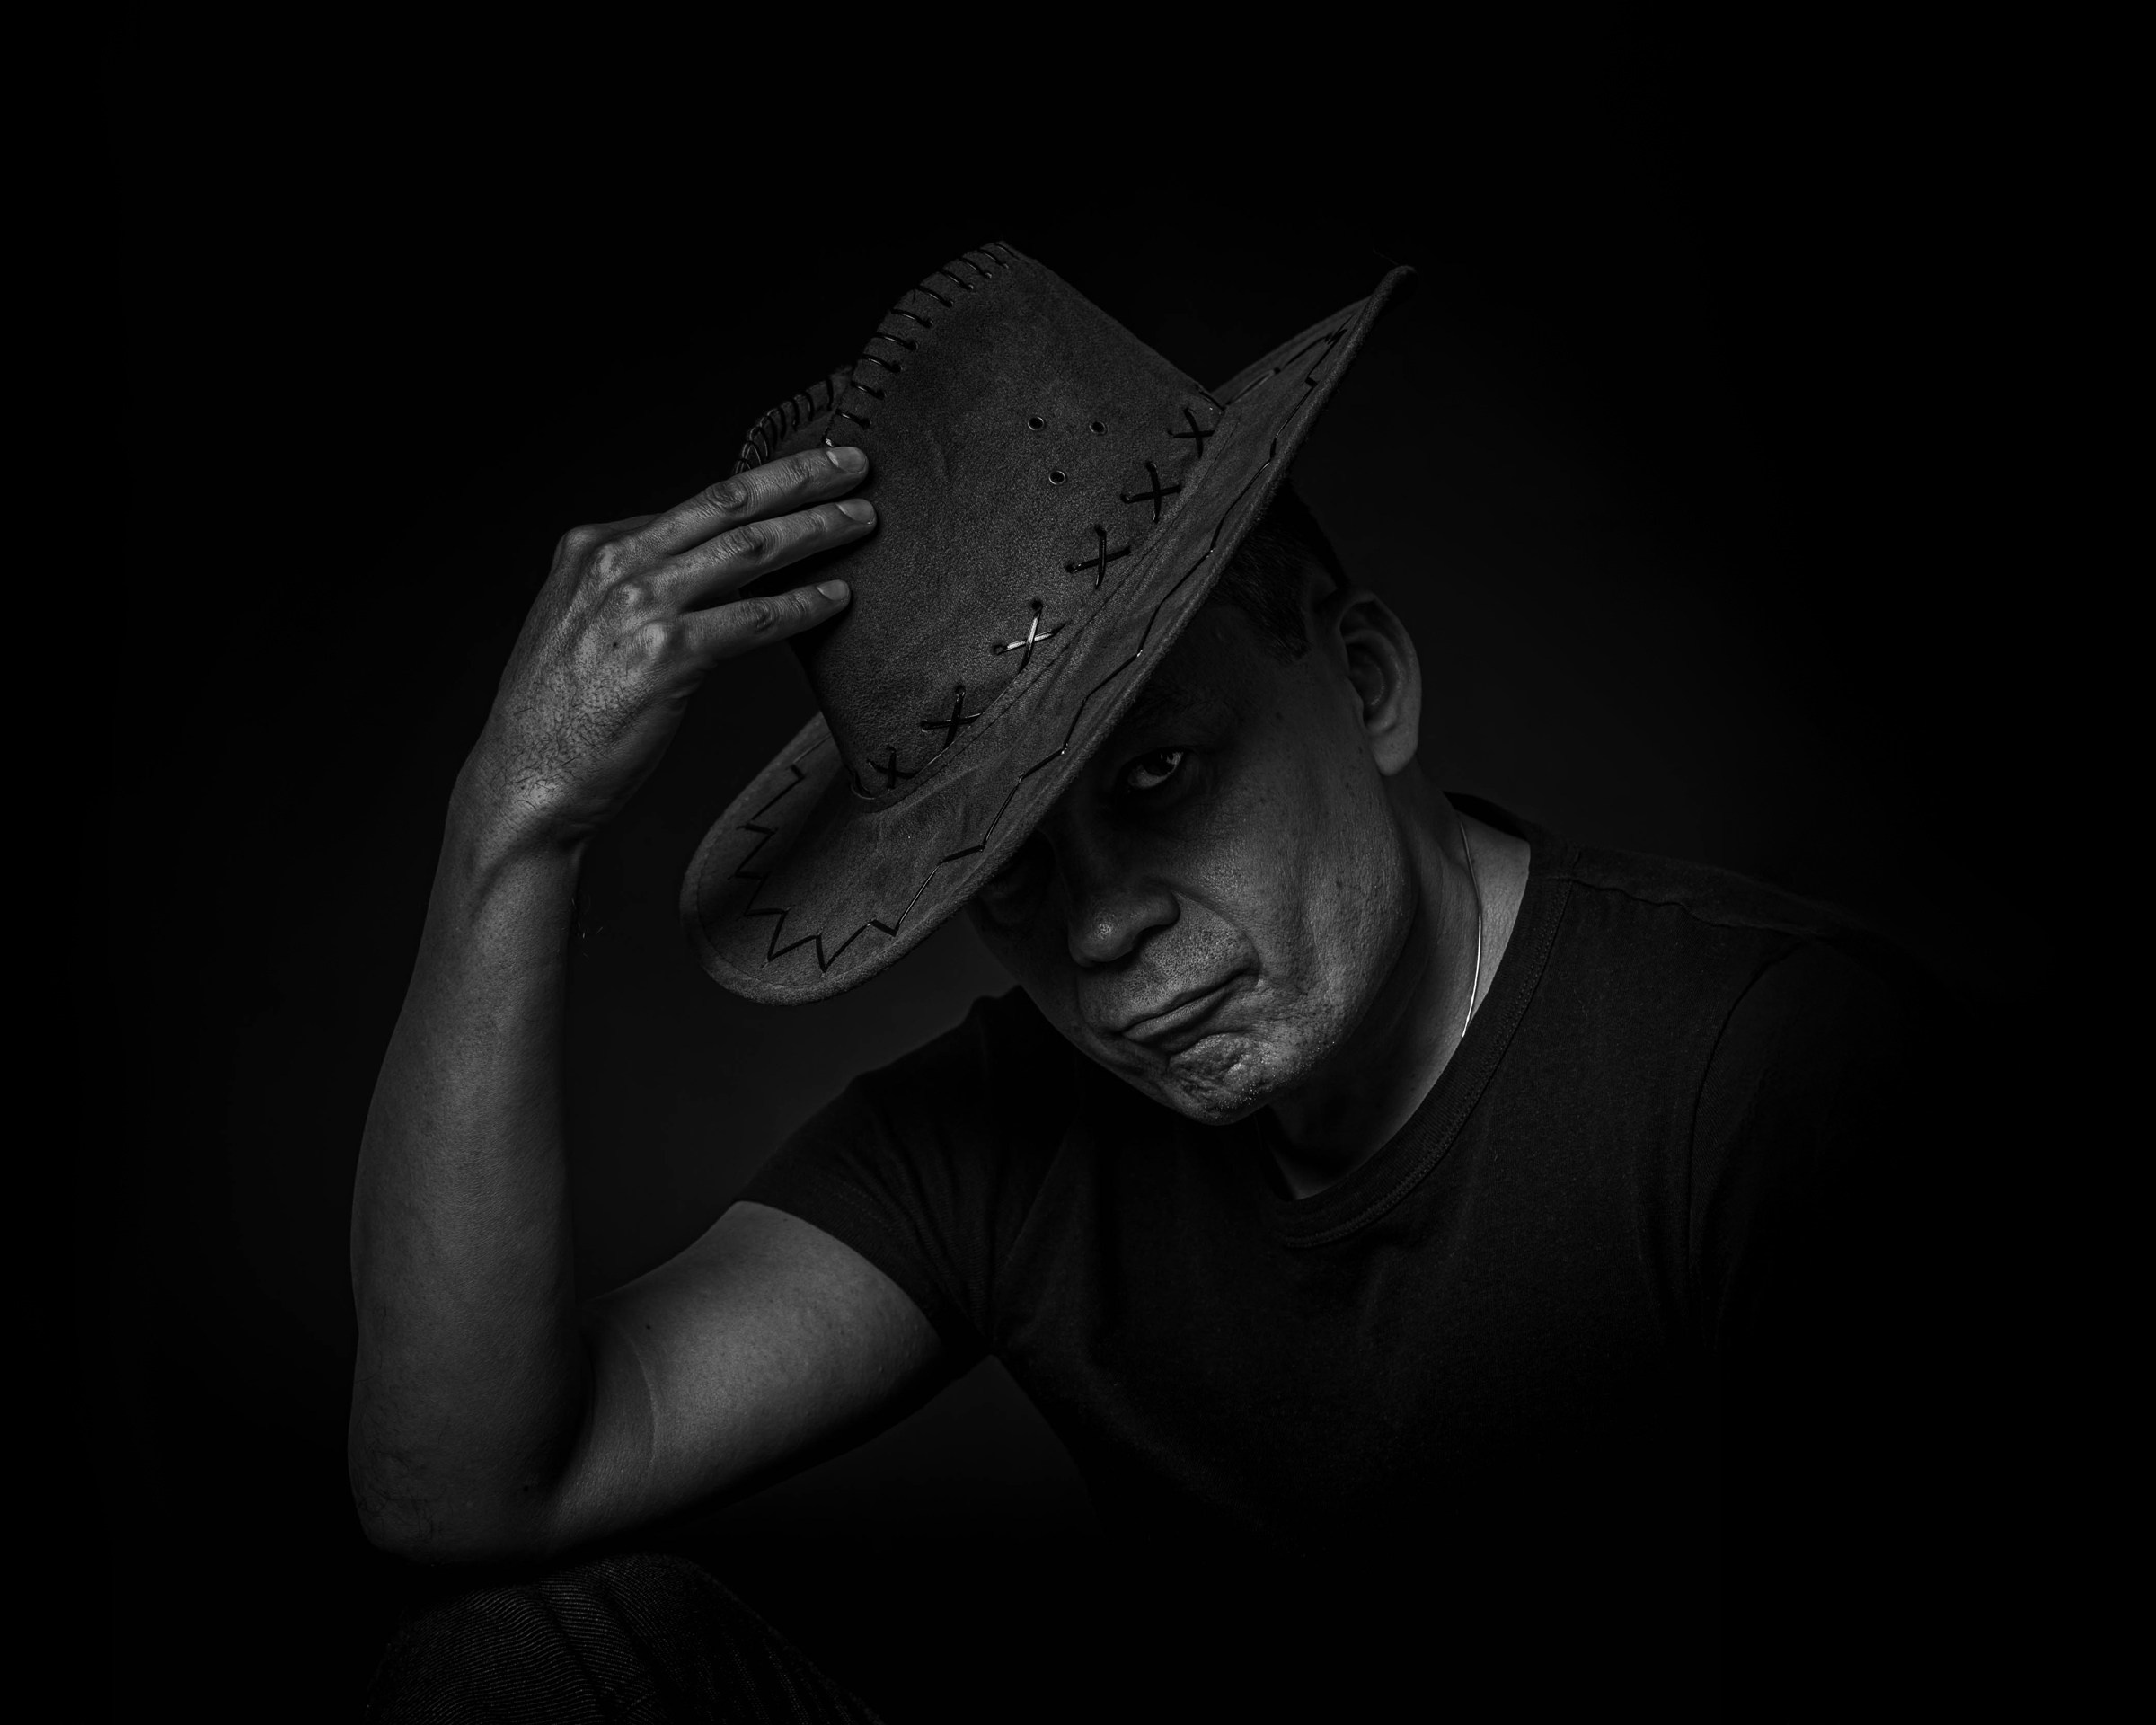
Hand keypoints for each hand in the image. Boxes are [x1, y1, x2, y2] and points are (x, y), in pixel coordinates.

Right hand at [457, 447, 873, 857]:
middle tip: (855, 464)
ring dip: (816, 529)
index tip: (809, 472)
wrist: (524, 778)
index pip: (699, 502)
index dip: (764, 483)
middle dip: (801, 478)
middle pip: (730, 505)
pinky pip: (754, 619)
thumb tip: (717, 568)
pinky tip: (838, 598)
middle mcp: (616, 562)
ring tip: (862, 519)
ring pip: (750, 551)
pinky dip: (803, 605)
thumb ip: (638, 586)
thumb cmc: (561, 713)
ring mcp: (640, 605)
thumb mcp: (584, 623)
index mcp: (595, 545)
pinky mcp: (666, 655)